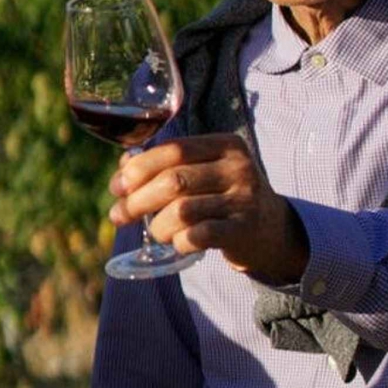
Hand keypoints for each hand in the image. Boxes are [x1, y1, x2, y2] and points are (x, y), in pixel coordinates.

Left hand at [108, 133, 308, 281]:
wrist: (271, 228)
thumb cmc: (222, 195)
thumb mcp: (201, 171)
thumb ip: (164, 165)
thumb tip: (122, 170)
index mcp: (225, 144)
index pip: (172, 150)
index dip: (137, 169)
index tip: (116, 187)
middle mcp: (238, 168)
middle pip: (173, 181)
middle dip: (137, 201)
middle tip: (120, 215)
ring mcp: (244, 200)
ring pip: (182, 211)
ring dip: (157, 226)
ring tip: (156, 231)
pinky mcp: (244, 230)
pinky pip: (198, 236)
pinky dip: (178, 241)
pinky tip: (177, 243)